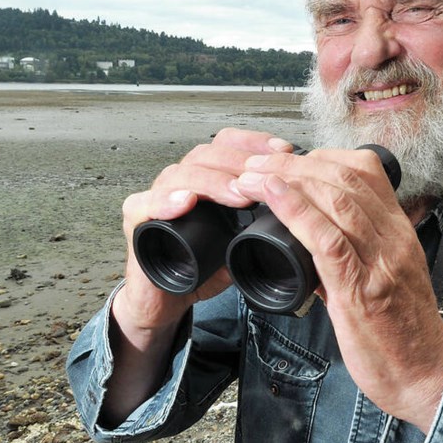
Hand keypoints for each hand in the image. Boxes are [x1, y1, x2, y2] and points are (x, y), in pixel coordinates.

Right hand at [118, 127, 294, 329]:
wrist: (167, 300)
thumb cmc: (204, 267)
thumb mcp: (243, 241)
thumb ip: (266, 224)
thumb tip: (304, 212)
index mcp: (207, 178)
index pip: (228, 143)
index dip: (256, 142)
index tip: (285, 150)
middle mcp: (180, 181)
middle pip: (207, 153)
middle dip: (240, 161)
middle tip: (266, 177)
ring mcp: (156, 198)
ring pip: (181, 173)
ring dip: (213, 181)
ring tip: (239, 194)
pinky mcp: (138, 223)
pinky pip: (145, 204)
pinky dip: (165, 201)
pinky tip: (186, 202)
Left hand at [231, 147, 442, 431]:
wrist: (426, 375)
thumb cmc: (400, 332)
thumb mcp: (380, 278)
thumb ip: (348, 253)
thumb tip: (307, 237)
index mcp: (397, 230)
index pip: (365, 169)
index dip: (320, 156)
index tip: (287, 161)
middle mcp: (392, 238)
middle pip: (344, 175)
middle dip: (293, 162)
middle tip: (256, 161)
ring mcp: (379, 262)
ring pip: (336, 198)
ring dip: (286, 179)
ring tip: (250, 173)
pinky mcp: (362, 291)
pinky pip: (328, 239)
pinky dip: (296, 211)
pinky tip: (271, 197)